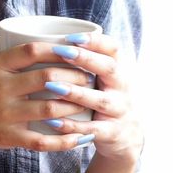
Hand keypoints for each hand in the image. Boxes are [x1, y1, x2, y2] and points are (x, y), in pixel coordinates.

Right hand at [0, 42, 99, 157]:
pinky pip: (41, 141)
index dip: (58, 47)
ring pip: (50, 109)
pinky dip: (63, 140)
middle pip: (48, 77)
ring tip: (89, 103)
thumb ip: (6, 61)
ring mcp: (4, 114)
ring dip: (75, 107)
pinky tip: (78, 138)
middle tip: (89, 77)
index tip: (76, 48)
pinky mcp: (6, 137)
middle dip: (75, 76)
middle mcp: (1, 88)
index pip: (32, 50)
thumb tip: (38, 49)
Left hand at [39, 33, 142, 165]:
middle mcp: (122, 87)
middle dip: (85, 59)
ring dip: (76, 92)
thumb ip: (83, 62)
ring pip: (100, 100)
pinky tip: (52, 121)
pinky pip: (92, 129)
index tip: (71, 36)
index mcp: (117, 70)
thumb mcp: (101, 79)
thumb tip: (47, 39)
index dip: (94, 41)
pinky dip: (72, 125)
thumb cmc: (103, 99)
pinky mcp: (112, 133)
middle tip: (61, 51)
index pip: (113, 48)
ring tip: (52, 86)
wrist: (126, 136)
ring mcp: (119, 110)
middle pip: (109, 69)